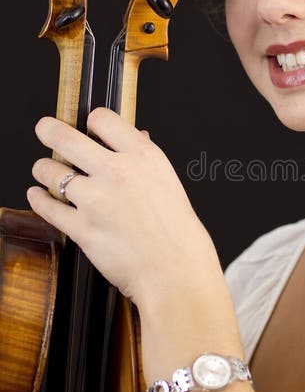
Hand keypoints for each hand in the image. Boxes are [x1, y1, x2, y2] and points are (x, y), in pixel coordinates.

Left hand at [28, 108, 219, 307]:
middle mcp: (118, 173)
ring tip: (43, 171)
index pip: (103, 119)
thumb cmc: (179, 234)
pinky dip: (38, 199)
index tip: (87, 127)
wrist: (177, 273)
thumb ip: (144, 161)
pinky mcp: (82, 229)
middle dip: (49, 130)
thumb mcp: (169, 184)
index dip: (91, 121)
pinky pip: (47, 206)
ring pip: (50, 171)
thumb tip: (133, 139)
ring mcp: (96, 200)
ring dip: (43, 170)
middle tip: (44, 129)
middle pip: (66, 137)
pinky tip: (38, 195)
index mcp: (144, 157)